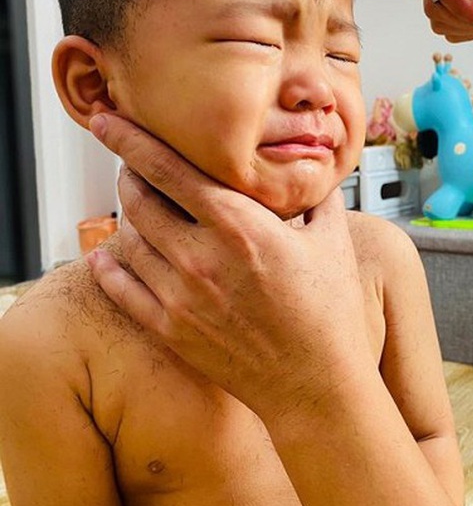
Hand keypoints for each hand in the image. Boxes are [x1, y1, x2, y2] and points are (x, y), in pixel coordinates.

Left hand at [85, 114, 374, 422]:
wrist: (317, 386)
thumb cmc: (330, 314)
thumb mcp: (332, 240)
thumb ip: (316, 195)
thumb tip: (311, 168)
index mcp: (240, 225)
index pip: (166, 168)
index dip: (129, 138)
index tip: (107, 120)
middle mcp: (201, 257)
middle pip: (137, 199)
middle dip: (128, 174)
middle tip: (134, 166)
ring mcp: (181, 296)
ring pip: (126, 240)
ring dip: (125, 217)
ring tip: (138, 209)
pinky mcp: (171, 330)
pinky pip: (120, 289)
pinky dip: (108, 266)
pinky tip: (108, 255)